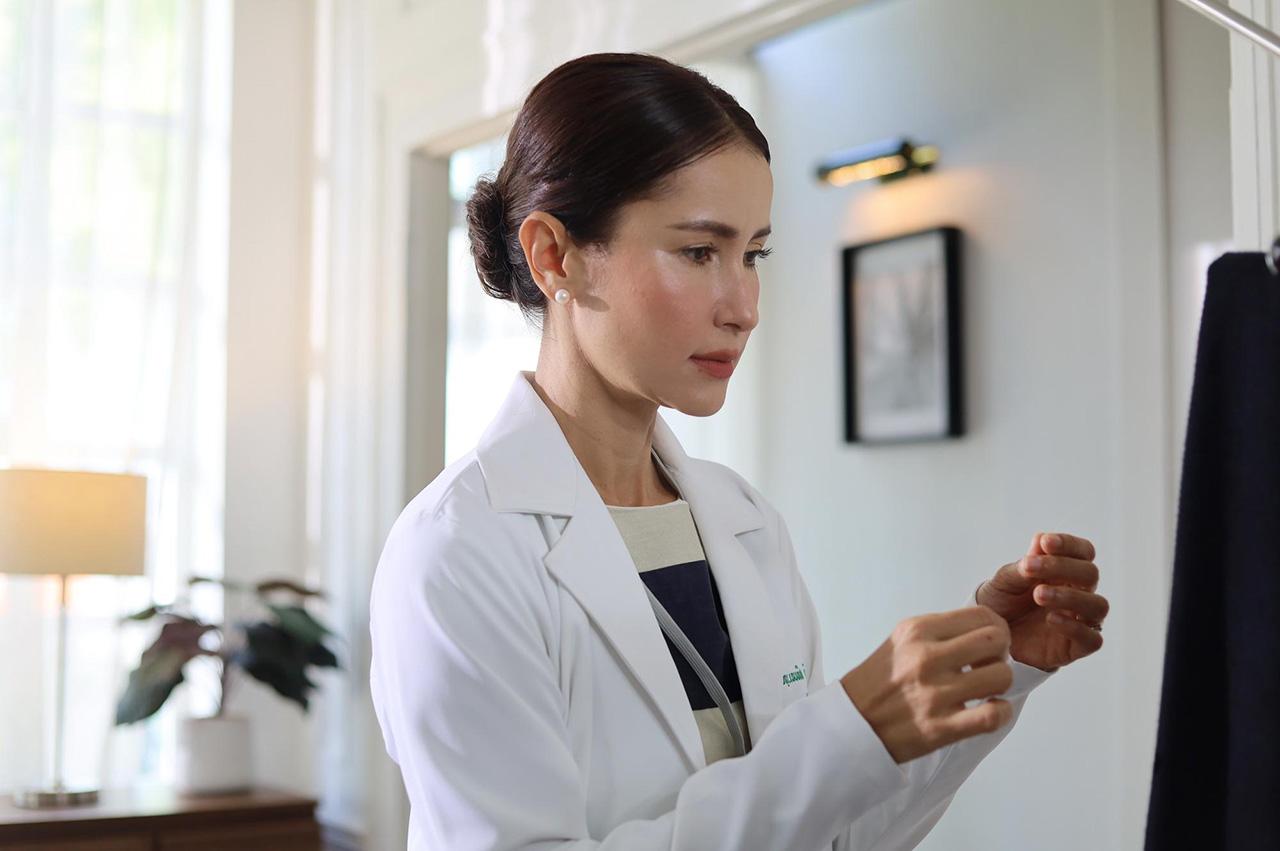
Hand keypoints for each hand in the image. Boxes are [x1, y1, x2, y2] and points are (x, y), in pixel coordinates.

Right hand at [841, 606, 1014, 763]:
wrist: (851, 723)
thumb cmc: (879, 682)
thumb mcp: (901, 641)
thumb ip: (940, 632)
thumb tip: (984, 632)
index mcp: (918, 631)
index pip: (981, 615)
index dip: (996, 628)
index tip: (990, 642)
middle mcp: (926, 658)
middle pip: (996, 640)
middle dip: (1002, 652)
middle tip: (989, 664)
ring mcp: (934, 694)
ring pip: (1001, 676)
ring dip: (1000, 684)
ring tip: (985, 689)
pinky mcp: (940, 728)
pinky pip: (992, 715)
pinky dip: (1000, 712)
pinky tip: (990, 709)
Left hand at [975, 532, 1107, 672]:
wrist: (990, 634)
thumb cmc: (1002, 602)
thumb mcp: (1005, 581)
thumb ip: (1025, 565)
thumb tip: (1041, 539)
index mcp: (1064, 572)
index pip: (1083, 552)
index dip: (1070, 545)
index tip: (1046, 542)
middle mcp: (1078, 593)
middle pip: (1090, 574)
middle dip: (1062, 567)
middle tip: (1030, 567)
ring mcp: (1080, 620)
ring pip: (1098, 605)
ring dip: (1070, 596)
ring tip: (1039, 594)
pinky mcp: (1076, 647)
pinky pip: (1092, 639)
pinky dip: (1074, 627)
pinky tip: (1050, 618)